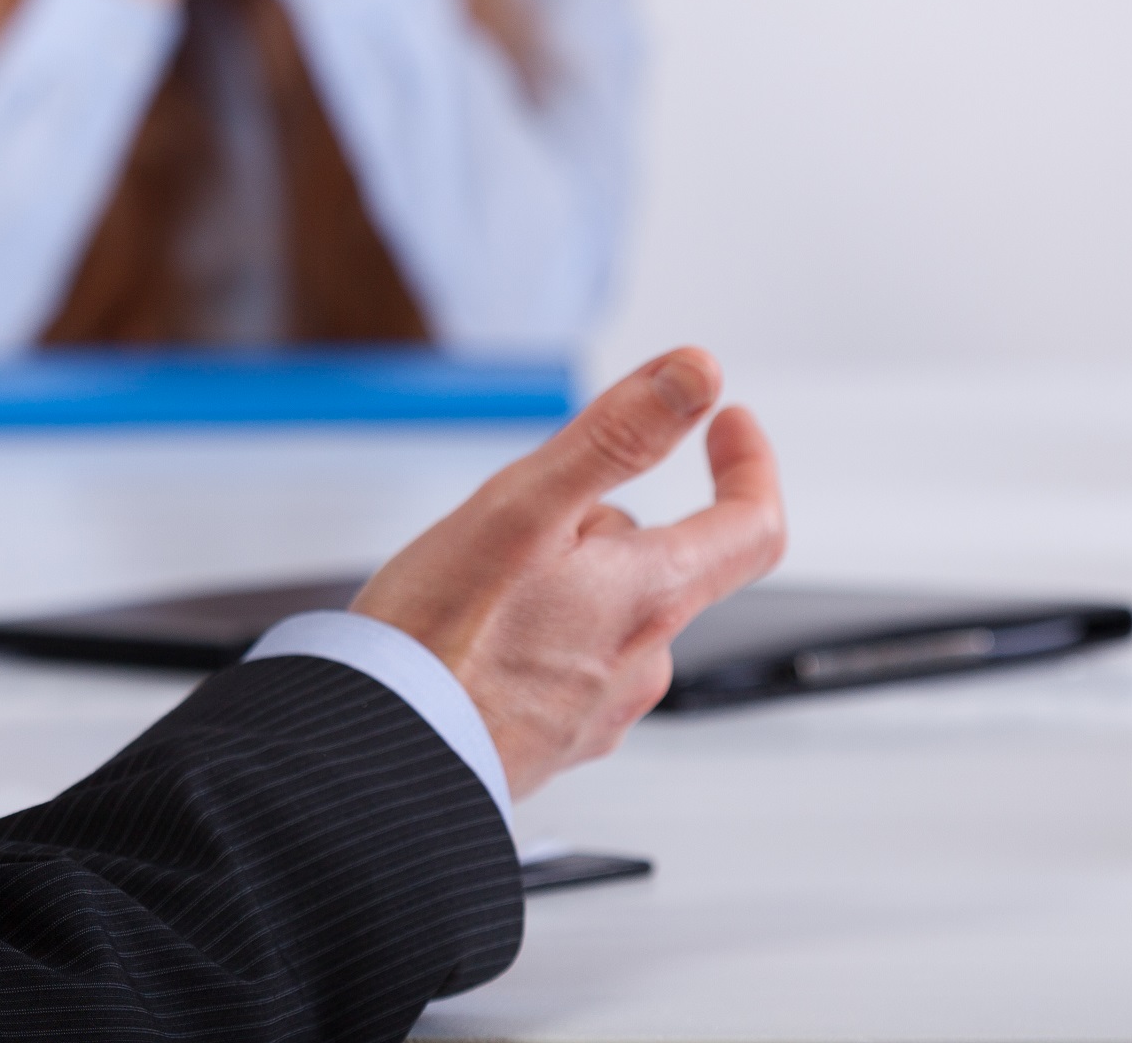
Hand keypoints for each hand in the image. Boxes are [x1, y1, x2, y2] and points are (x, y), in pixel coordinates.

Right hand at [356, 347, 785, 798]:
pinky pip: (568, 668)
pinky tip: (474, 635)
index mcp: (651, 595)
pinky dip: (538, 636)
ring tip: (483, 577)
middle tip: (529, 508)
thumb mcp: (524, 506)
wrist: (380, 758)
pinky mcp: (554, 742)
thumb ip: (617, 436)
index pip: (752, 526)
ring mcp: (600, 710)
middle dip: (607, 523)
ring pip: (610, 617)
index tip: (726, 424)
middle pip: (661, 566)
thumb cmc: (439, 637)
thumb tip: (696, 374)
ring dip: (570, 582)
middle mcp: (642, 661)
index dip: (748, 465)